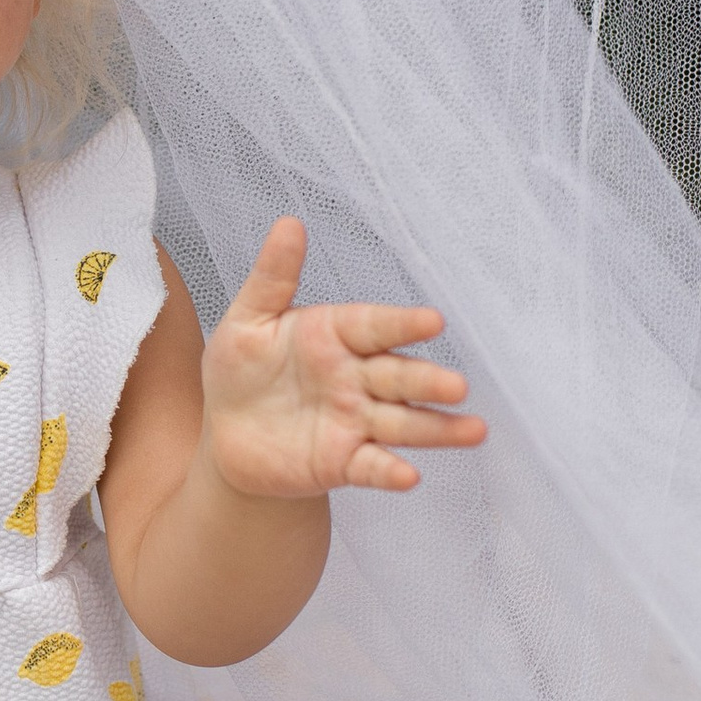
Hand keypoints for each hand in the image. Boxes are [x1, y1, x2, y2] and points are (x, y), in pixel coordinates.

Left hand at [201, 223, 485, 498]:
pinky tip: (410, 476)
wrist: (226, 435)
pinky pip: (372, 466)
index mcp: (335, 335)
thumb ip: (273, 277)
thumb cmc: (240, 370)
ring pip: (403, 423)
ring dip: (438, 428)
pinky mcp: (345, 462)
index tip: (433, 321)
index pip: (375, 326)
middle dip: (429, 381)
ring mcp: (355, 421)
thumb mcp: (247, 320)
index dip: (403, 325)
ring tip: (473, 430)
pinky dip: (391, 472)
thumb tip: (289, 224)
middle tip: (457, 385)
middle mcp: (356, 378)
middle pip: (399, 377)